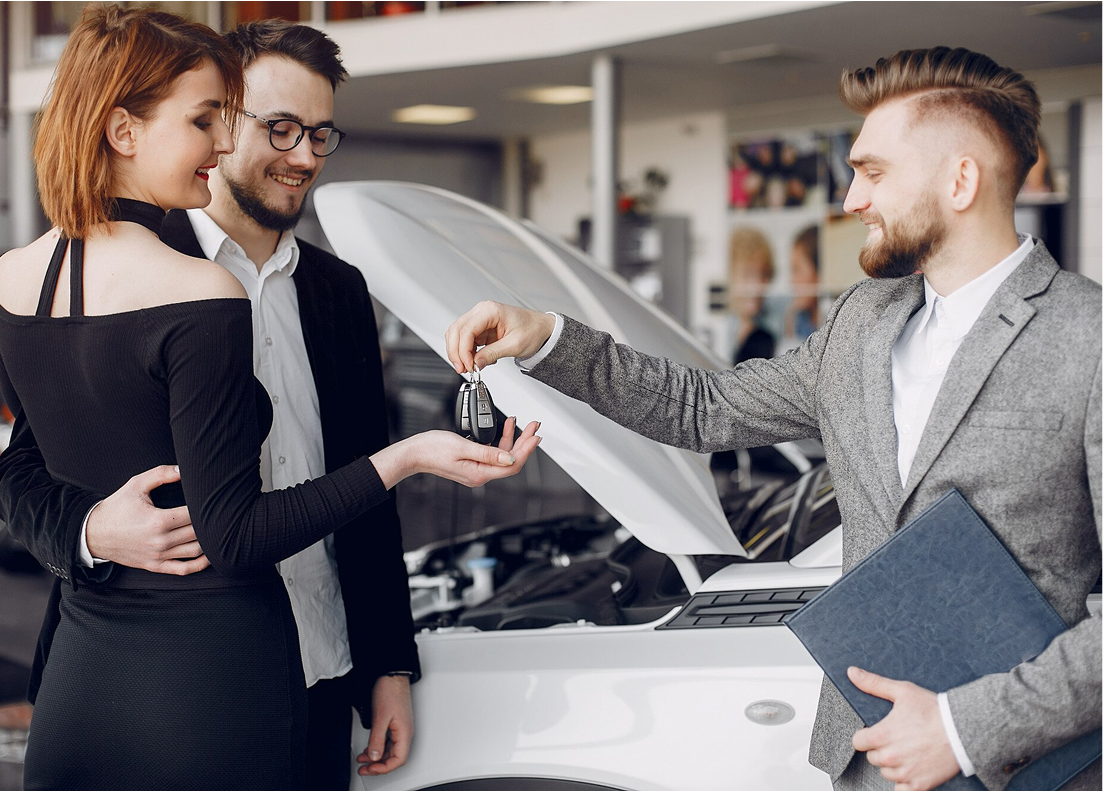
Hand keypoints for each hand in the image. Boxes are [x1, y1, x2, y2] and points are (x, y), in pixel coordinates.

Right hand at [85, 465, 207, 574]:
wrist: (94, 533)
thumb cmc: (117, 507)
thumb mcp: (136, 484)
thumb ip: (161, 474)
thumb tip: (184, 469)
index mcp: (158, 521)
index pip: (194, 515)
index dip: (206, 507)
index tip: (212, 500)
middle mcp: (160, 541)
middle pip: (199, 533)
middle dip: (211, 523)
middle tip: (220, 513)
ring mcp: (159, 556)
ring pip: (196, 551)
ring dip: (209, 542)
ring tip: (216, 529)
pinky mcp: (155, 565)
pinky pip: (184, 569)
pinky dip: (200, 564)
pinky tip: (209, 554)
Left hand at [356, 675, 413, 775]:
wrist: (391, 675)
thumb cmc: (390, 691)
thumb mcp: (380, 717)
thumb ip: (377, 739)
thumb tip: (374, 756)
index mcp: (404, 732)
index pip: (398, 759)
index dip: (384, 768)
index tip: (370, 768)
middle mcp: (404, 732)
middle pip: (394, 757)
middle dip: (378, 765)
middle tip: (363, 768)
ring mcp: (399, 728)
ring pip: (390, 750)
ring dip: (376, 757)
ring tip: (362, 760)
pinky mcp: (394, 723)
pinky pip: (387, 742)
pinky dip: (377, 747)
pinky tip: (368, 749)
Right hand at [373, 416, 540, 489]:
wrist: (415, 452)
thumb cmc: (432, 449)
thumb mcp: (463, 446)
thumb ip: (488, 452)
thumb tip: (510, 457)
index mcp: (479, 473)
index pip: (512, 465)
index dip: (526, 451)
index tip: (535, 437)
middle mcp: (480, 474)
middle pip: (511, 460)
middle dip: (524, 442)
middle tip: (534, 427)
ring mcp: (477, 469)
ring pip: (503, 455)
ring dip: (514, 439)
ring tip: (522, 424)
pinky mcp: (473, 462)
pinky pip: (493, 452)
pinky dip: (501, 439)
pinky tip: (505, 428)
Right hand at [445, 301, 555, 372]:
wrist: (541, 329)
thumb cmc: (533, 330)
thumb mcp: (514, 345)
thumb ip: (493, 353)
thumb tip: (476, 363)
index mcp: (490, 310)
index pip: (467, 330)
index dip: (463, 350)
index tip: (469, 365)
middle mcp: (482, 311)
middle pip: (456, 330)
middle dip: (456, 352)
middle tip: (462, 368)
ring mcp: (480, 319)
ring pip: (457, 335)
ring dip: (458, 352)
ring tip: (468, 366)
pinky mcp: (480, 328)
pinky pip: (465, 339)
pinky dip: (465, 351)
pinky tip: (475, 360)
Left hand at [849, 667, 960, 790]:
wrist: (963, 730)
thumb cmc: (934, 710)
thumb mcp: (902, 691)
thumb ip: (874, 684)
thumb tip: (852, 673)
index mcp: (881, 736)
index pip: (858, 742)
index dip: (865, 736)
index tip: (876, 733)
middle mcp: (890, 757)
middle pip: (872, 758)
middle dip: (881, 749)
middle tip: (897, 739)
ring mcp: (905, 773)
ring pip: (886, 773)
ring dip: (893, 765)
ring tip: (908, 751)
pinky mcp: (919, 785)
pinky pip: (901, 790)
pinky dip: (905, 782)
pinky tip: (912, 769)